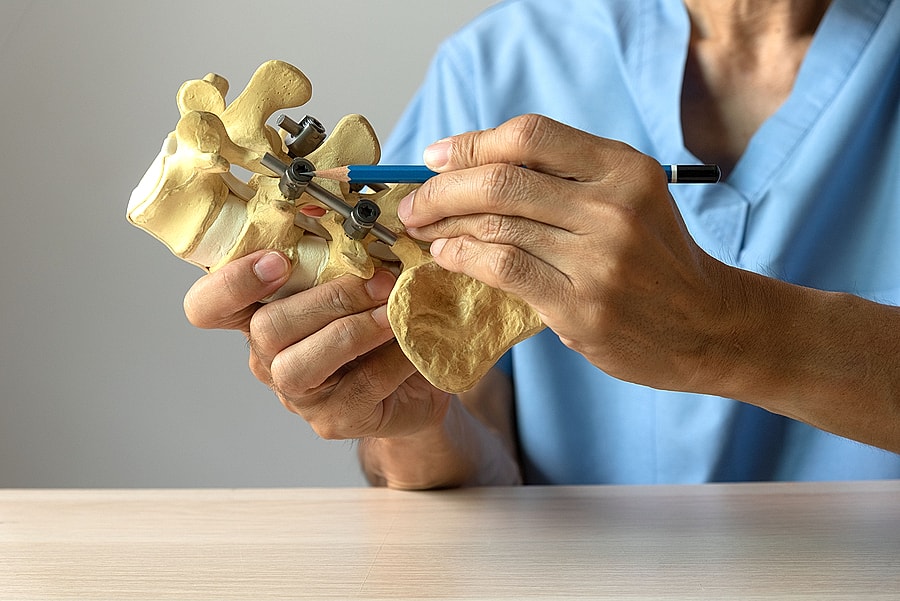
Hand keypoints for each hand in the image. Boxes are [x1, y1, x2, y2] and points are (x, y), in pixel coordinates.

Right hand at [183, 249, 450, 438]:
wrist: (420, 374)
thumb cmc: (380, 315)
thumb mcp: (360, 272)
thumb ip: (345, 243)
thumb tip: (353, 197)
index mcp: (261, 310)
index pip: (209, 305)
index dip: (231, 283)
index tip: (277, 260)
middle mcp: (266, 353)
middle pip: (265, 329)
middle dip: (325, 300)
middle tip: (378, 280)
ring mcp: (296, 391)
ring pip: (298, 364)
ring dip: (352, 331)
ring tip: (393, 312)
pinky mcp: (333, 418)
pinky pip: (357, 387)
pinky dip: (389, 359)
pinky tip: (411, 341)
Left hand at [398, 114, 740, 392]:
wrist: (706, 325)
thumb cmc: (656, 259)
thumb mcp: (628, 197)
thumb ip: (564, 179)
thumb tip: (473, 167)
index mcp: (624, 168)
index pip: (530, 136)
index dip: (471, 144)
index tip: (436, 157)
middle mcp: (614, 206)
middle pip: (502, 180)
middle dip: (441, 188)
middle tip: (413, 202)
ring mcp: (599, 258)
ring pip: (496, 225)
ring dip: (444, 225)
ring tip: (424, 230)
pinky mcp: (582, 306)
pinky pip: (503, 269)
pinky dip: (463, 258)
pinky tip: (447, 256)